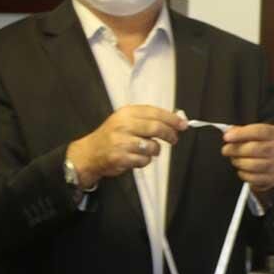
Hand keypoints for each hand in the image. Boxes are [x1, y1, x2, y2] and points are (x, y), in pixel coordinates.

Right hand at [67, 104, 186, 188]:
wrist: (90, 153)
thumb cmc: (113, 136)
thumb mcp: (126, 121)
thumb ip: (148, 119)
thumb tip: (176, 121)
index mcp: (126, 113)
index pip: (154, 112)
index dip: (172, 119)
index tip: (183, 124)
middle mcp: (123, 125)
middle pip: (156, 128)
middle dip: (169, 134)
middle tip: (174, 139)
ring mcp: (121, 142)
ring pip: (152, 146)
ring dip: (155, 150)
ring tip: (148, 150)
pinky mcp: (120, 157)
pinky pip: (144, 160)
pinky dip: (145, 161)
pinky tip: (137, 158)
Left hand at [221, 123, 273, 192]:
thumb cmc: (260, 144)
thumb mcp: (254, 134)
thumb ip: (241, 131)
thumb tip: (228, 132)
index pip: (259, 131)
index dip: (241, 134)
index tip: (226, 137)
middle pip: (254, 149)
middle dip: (235, 150)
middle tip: (225, 150)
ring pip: (253, 165)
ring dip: (238, 162)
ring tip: (234, 159)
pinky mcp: (273, 178)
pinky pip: (253, 178)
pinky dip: (243, 174)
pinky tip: (241, 169)